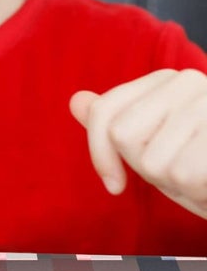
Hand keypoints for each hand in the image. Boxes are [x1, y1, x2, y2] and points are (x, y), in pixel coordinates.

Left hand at [70, 68, 206, 218]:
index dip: (99, 153)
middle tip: (178, 172)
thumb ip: (116, 124)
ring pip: (152, 160)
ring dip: (174, 182)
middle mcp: (190, 81)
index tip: (114, 185)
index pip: (107, 113)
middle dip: (145, 168)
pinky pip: (181, 174)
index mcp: (168, 81)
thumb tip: (76, 100)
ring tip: (200, 174)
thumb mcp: (156, 147)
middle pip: (124, 135)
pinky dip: (195, 190)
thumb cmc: (202, 169)